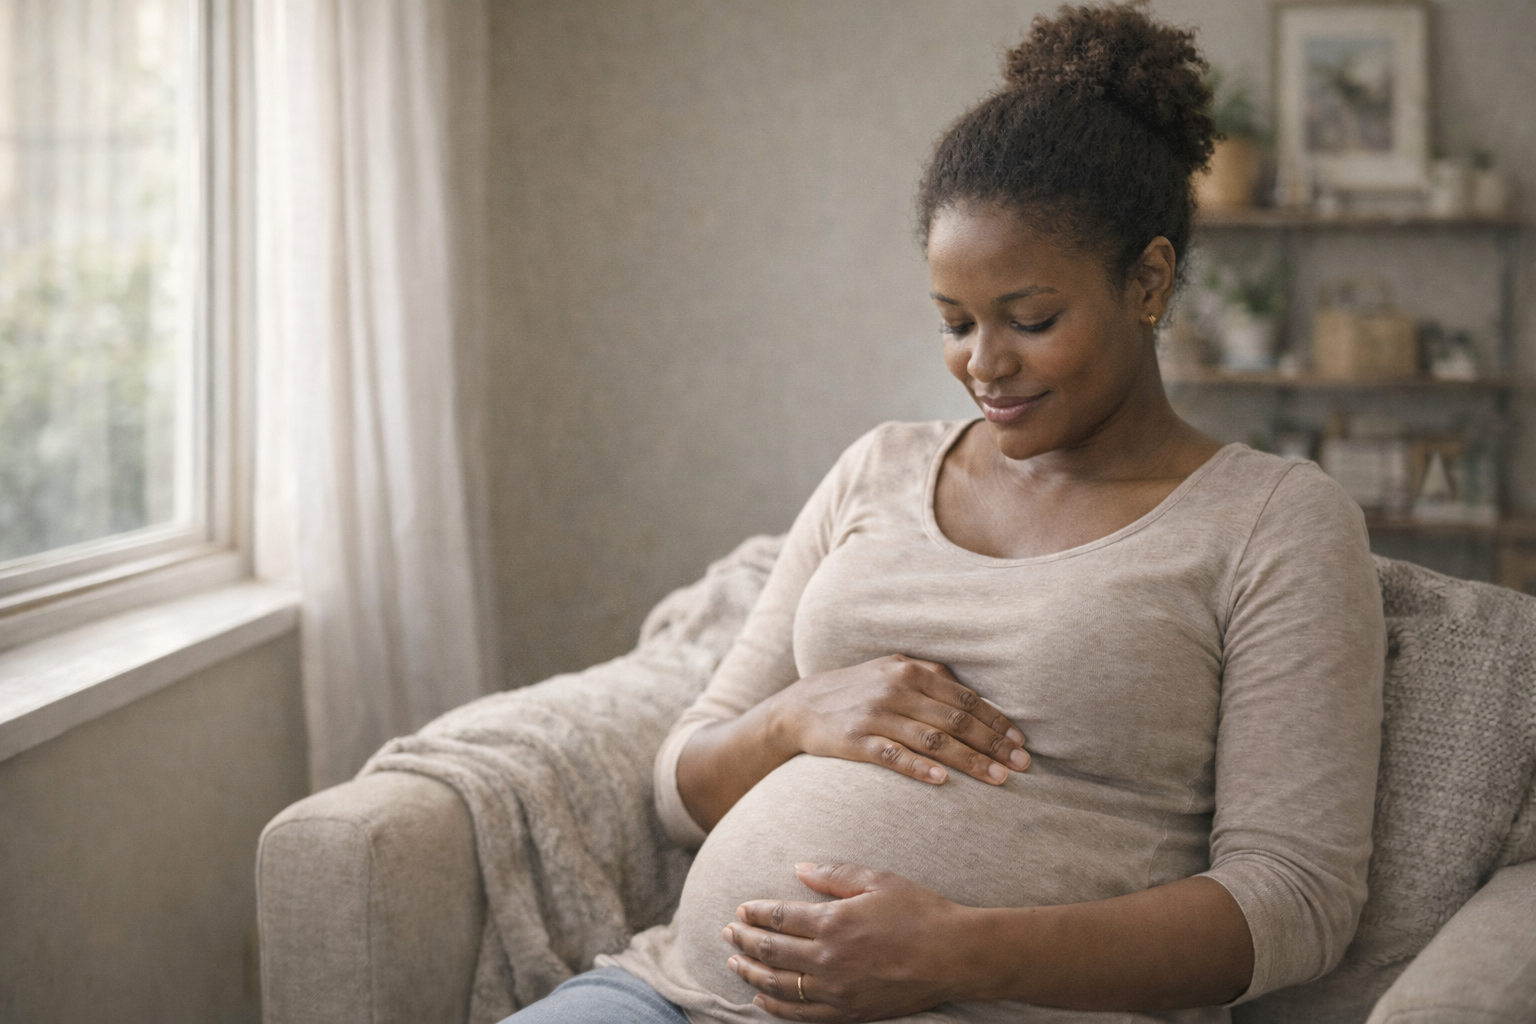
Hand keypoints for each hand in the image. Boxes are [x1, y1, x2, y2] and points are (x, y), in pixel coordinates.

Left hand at [722, 862, 974, 1021]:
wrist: (954, 955)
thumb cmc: (919, 911)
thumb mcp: (877, 880)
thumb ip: (834, 874)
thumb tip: (799, 869)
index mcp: (833, 921)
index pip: (779, 917)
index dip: (755, 914)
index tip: (740, 910)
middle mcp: (828, 959)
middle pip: (771, 951)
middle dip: (743, 941)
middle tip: (726, 933)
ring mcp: (836, 991)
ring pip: (779, 985)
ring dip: (751, 973)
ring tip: (734, 964)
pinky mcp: (849, 1013)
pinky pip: (801, 1015)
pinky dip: (776, 1007)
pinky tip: (761, 998)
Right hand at [770, 655, 1028, 786]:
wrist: (800, 706)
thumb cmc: (857, 689)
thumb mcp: (891, 669)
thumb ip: (930, 676)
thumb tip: (974, 693)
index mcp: (910, 671)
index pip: (965, 698)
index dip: (997, 721)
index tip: (1021, 742)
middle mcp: (896, 690)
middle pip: (956, 720)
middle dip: (994, 744)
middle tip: (1023, 765)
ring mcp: (875, 716)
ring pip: (933, 740)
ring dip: (970, 761)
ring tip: (999, 778)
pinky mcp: (856, 742)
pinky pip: (894, 757)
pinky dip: (920, 768)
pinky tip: (943, 782)